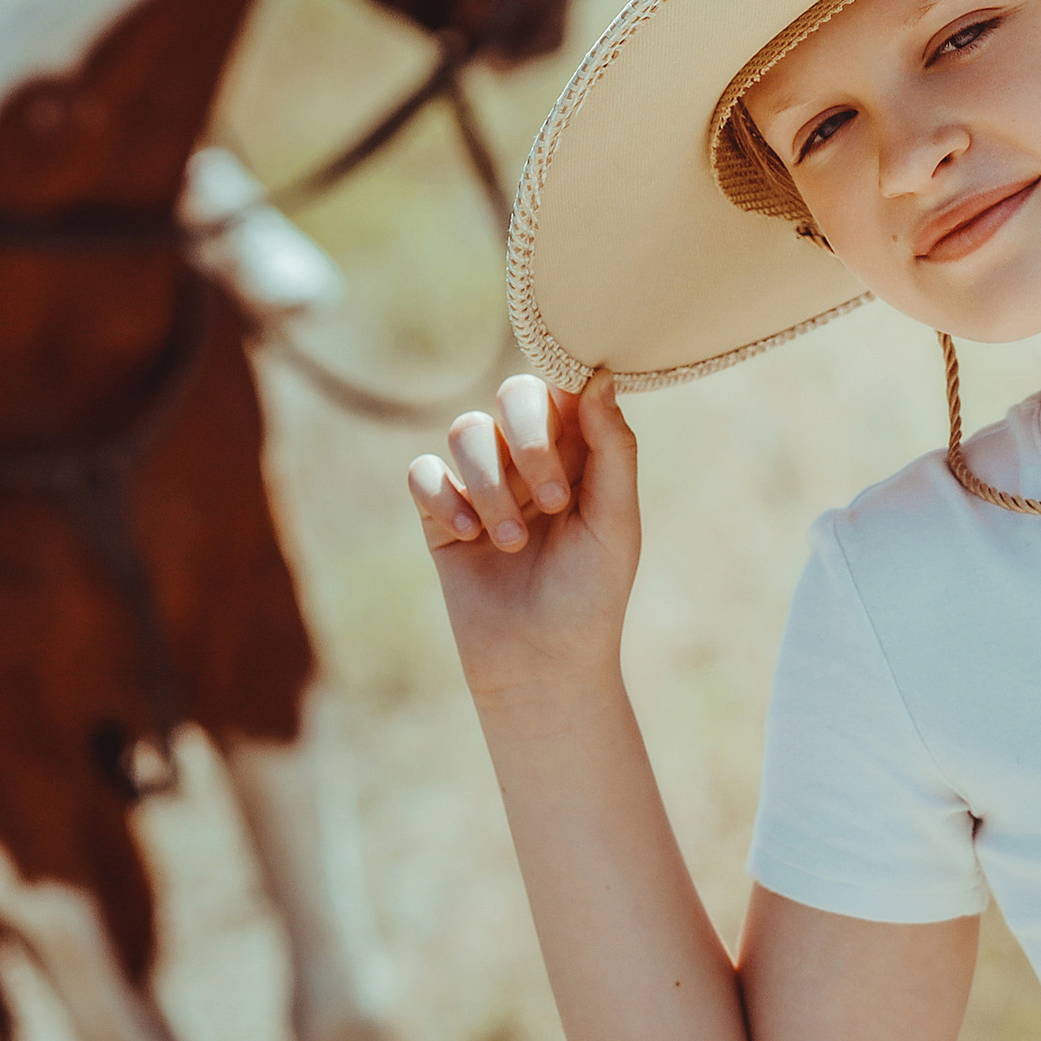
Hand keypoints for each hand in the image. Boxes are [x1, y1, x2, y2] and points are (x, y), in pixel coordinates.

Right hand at [408, 372, 642, 710]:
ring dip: (492, 485)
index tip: (570, 419)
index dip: (563, 387)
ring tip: (513, 543)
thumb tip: (602, 375)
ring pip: (466, 432)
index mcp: (579, 453)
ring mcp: (483, 484)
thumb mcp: (616, 522)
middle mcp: (529, 459)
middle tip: (555, 500)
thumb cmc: (591, 596)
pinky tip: (467, 534)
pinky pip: (423, 473)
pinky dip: (445, 497)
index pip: (564, 386)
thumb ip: (613, 448)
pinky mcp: (441, 515)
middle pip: (513, 394)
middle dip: (529, 440)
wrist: (542, 665)